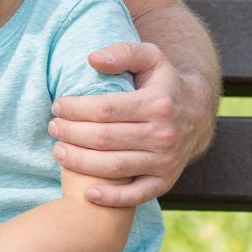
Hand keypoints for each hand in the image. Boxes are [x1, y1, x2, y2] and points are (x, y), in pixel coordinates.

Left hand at [48, 42, 210, 207]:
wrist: (198, 115)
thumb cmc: (164, 84)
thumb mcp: (151, 58)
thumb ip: (123, 53)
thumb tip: (92, 59)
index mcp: (158, 104)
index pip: (105, 109)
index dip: (75, 109)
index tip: (58, 106)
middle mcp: (163, 134)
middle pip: (104, 138)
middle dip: (71, 133)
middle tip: (53, 127)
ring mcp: (165, 161)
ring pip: (113, 167)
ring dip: (79, 162)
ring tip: (58, 151)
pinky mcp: (165, 182)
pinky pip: (136, 195)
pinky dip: (111, 198)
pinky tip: (88, 193)